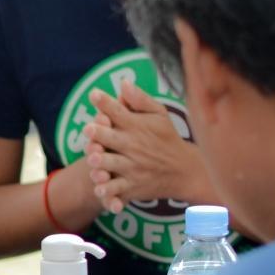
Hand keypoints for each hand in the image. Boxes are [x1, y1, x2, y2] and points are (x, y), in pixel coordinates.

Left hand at [83, 85, 210, 212]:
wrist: (185, 171)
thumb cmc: (166, 138)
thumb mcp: (159, 115)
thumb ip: (140, 100)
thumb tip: (123, 82)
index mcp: (136, 126)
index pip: (118, 112)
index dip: (105, 102)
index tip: (93, 94)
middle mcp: (133, 146)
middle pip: (112, 138)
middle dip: (100, 133)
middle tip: (89, 129)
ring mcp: (133, 167)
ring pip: (113, 165)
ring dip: (103, 162)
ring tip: (93, 158)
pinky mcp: (132, 186)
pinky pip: (118, 189)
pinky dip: (109, 191)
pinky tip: (99, 189)